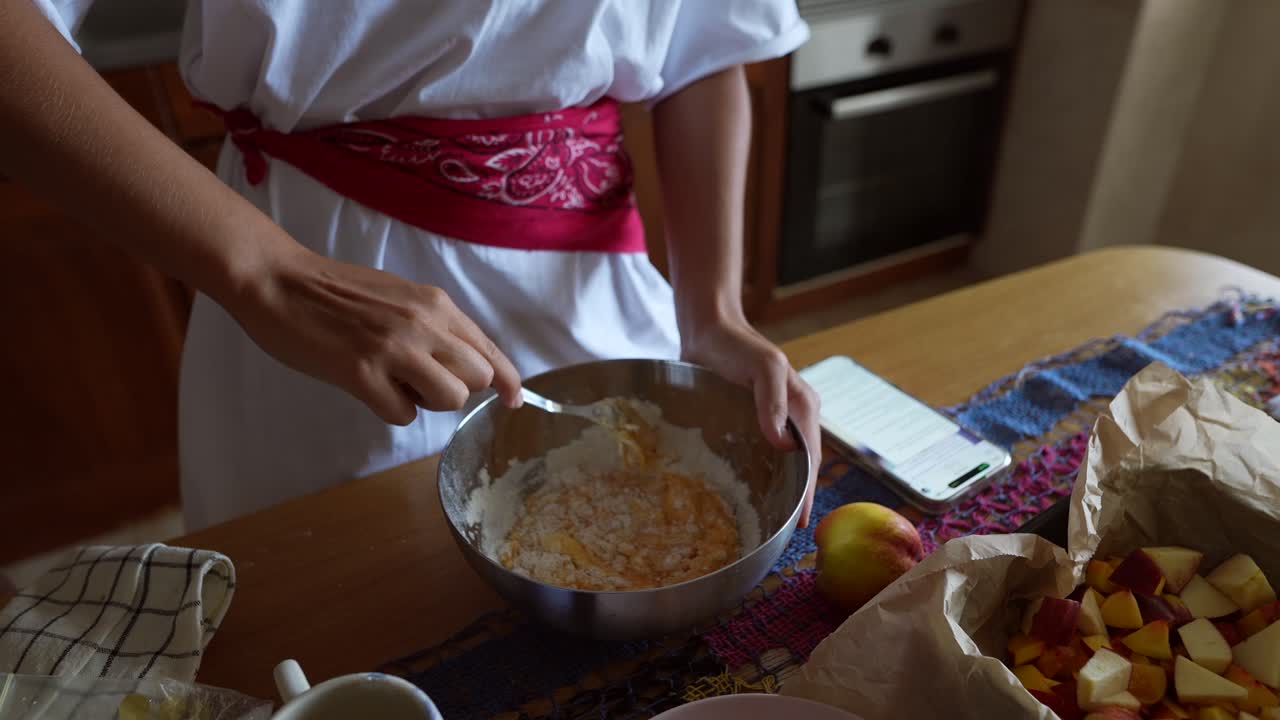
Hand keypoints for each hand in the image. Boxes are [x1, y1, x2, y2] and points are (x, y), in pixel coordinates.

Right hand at [224, 239, 521, 425]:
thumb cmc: (335, 292)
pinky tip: (367, 389)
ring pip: (449, 399)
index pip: (488, 349)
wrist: (277, 281)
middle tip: (420, 381)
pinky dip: (390, 410)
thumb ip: (433, 325)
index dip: (507, 380)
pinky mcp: (362, 373)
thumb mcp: (400, 297)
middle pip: (477, 379)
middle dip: (456, 389)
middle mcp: (423, 323)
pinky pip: (404, 415)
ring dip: (426, 403)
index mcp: (434, 304)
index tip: (513, 399)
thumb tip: (461, 364)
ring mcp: (394, 348)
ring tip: (393, 384)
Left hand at [681, 315, 820, 527]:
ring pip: (787, 461)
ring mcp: (775, 419)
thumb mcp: (761, 366)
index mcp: (803, 405)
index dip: (807, 491)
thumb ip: (773, 400)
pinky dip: (766, 475)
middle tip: (789, 533)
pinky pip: (766, 453)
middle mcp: (795, 415)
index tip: (799, 522)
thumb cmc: (735, 345)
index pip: (810, 457)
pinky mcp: (756, 420)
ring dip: (784, 489)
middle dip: (800, 497)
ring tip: (774, 523)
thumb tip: (784, 443)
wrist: (708, 329)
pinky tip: (756, 493)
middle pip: (803, 464)